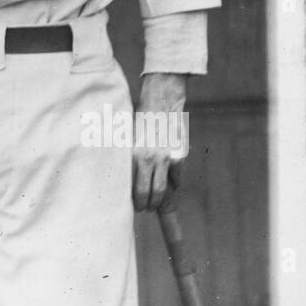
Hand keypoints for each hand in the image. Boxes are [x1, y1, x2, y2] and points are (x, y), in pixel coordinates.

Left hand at [132, 72, 187, 211]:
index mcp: (134, 154)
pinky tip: (170, 183)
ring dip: (159, 200)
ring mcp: (166, 157)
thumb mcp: (128, 135)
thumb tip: (127, 177)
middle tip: (144, 208)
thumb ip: (129, 156)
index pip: (134, 188)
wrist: (161, 97)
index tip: (134, 206)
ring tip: (154, 202)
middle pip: (150, 193)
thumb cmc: (140, 116)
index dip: (135, 201)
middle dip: (147, 205)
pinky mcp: (179, 153)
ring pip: (164, 189)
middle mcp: (149, 157)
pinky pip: (177, 176)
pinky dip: (174, 182)